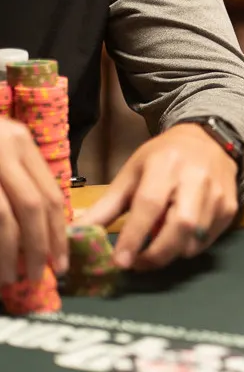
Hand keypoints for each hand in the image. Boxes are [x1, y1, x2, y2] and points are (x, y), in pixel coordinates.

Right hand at [0, 117, 68, 282]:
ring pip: (3, 217)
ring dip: (9, 253)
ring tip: (11, 278)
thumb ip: (19, 180)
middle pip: (32, 206)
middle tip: (38, 276)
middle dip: (38, 247)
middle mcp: (3, 148)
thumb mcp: (0, 149)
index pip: (50, 194)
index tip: (61, 261)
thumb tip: (42, 232)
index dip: (58, 232)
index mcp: (20, 143)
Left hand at [77, 123, 238, 270]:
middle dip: (156, 254)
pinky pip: (207, 241)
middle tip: (137, 264)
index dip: (134, 236)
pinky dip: (189, 248)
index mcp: (166, 166)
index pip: (150, 205)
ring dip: (171, 254)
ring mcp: (218, 194)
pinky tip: (177, 238)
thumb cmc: (164, 157)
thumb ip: (107, 206)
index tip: (120, 261)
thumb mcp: (132, 173)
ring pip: (194, 239)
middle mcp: (196, 179)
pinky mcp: (230, 207)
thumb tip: (77, 233)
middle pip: (180, 227)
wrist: (210, 140)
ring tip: (155, 248)